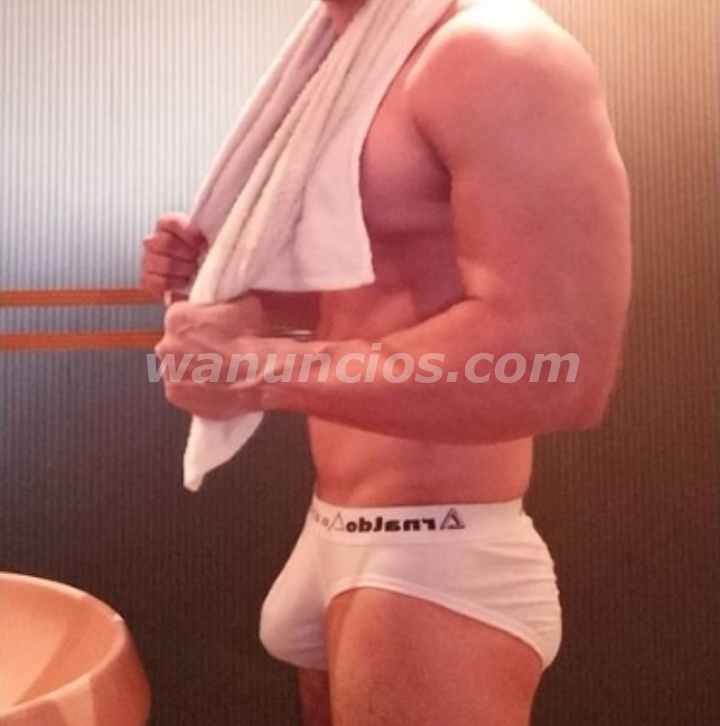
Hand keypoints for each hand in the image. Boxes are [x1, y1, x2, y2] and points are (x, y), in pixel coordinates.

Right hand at [141, 213, 206, 299]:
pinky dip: (173, 285)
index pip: (172, 222)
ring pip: (162, 263)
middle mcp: (153, 241)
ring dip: (183, 270)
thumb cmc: (203, 257)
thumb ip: (210, 235)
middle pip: (166, 243)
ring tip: (193, 273)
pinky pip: (155, 282)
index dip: (189, 233)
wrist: (195, 280)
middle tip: (199, 261)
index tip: (204, 245)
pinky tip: (184, 284)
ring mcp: (147, 261)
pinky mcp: (147, 281)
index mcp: (166, 226)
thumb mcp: (207, 242)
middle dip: (188, 255)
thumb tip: (217, 237)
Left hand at [154, 297, 271, 417]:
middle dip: (192, 347)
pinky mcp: (175, 395)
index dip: (199, 322)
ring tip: (218, 372)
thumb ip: (232, 301)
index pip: (182, 315)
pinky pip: (183, 390)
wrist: (252, 374)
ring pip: (179, 367)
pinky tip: (214, 387)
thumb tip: (237, 299)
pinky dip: (195, 389)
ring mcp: (168, 372)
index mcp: (176, 317)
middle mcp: (165, 345)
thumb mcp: (244, 305)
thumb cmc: (246, 340)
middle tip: (216, 351)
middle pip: (176, 343)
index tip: (213, 328)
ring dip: (193, 368)